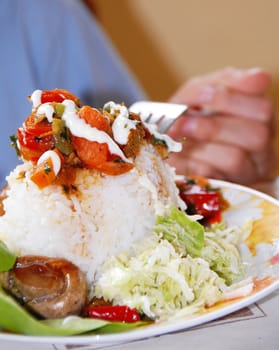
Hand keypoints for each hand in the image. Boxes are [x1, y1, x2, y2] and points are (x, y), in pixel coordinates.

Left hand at [167, 67, 275, 183]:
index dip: (232, 100)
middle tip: (183, 122)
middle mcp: (261, 144)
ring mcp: (249, 170)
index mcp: (257, 116)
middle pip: (256, 135)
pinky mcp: (228, 188)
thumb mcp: (199, 94)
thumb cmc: (190, 118)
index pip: (261, 107)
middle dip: (214, 127)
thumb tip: (258, 77)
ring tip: (176, 138)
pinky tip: (181, 157)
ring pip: (236, 159)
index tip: (202, 95)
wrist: (169, 147)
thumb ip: (223, 83)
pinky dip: (194, 165)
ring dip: (201, 147)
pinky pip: (215, 179)